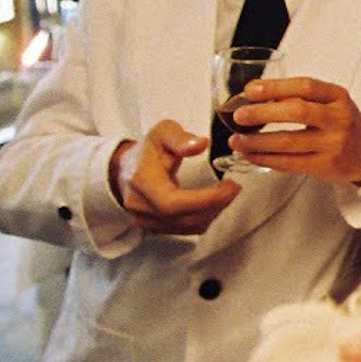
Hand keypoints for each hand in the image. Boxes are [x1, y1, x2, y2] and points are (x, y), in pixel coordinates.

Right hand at [112, 119, 240, 234]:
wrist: (127, 168)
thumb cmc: (148, 150)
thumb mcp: (163, 132)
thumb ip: (181, 138)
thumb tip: (200, 144)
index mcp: (142, 180)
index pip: (173, 202)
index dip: (205, 200)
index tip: (229, 187)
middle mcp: (140, 205)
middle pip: (183, 217)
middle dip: (215, 205)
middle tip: (233, 188)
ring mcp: (145, 219)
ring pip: (187, 226)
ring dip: (213, 212)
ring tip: (226, 193)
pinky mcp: (153, 227)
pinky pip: (185, 229)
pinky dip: (204, 218)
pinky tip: (213, 203)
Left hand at [228, 77, 360, 184]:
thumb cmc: (341, 124)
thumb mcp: (331, 103)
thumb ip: (301, 97)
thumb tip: (254, 95)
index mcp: (338, 96)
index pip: (306, 86)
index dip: (276, 87)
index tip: (251, 90)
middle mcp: (339, 119)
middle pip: (297, 112)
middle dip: (263, 113)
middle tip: (239, 115)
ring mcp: (334, 144)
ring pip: (289, 141)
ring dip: (258, 142)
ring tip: (237, 140)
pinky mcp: (326, 166)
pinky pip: (289, 163)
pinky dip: (265, 159)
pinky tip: (251, 155)